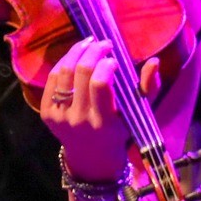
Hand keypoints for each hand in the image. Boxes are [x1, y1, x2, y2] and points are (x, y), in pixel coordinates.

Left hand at [39, 35, 158, 181]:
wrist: (91, 156)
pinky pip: (52, 80)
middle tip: (102, 43)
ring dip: (76, 52)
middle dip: (93, 51)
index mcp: (103, 121)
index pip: (100, 85)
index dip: (106, 65)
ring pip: (64, 73)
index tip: (114, 58)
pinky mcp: (46, 113)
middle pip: (81, 73)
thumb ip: (149, 88)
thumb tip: (154, 61)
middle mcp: (79, 119)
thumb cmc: (120, 130)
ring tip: (88, 43)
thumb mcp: (138, 114)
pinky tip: (74, 56)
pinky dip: (63, 63)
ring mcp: (59, 116)